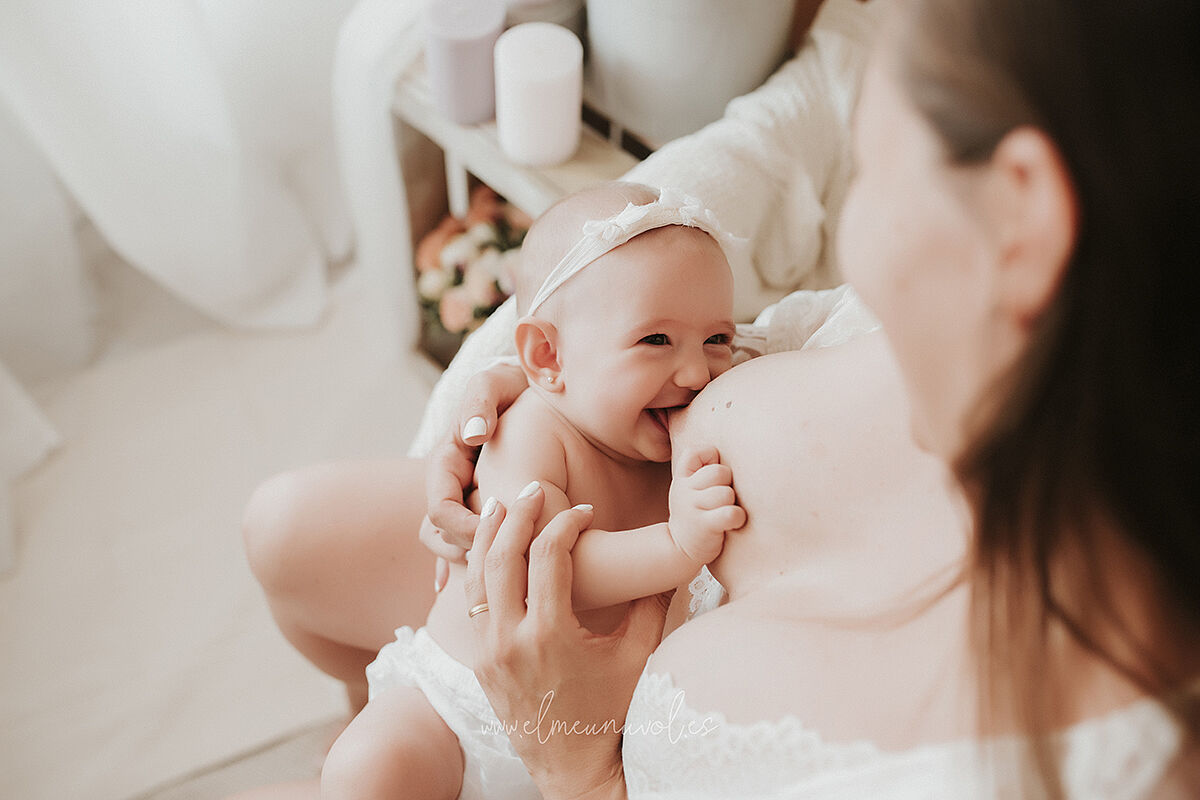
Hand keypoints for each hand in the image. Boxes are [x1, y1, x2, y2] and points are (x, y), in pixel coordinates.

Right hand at [423, 361, 528, 556]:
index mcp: (447, 463)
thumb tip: (474, 432)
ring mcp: (467, 500)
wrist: (537, 389)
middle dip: (471, 551)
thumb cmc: (514, 386)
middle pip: (444, 536)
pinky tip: (494, 585)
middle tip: (510, 559)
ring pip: (455, 546)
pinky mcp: (487, 509)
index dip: (463, 527)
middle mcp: (452, 487)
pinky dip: (478, 565)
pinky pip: (474, 546)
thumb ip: (481, 401)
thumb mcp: (496, 383)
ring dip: (474, 561)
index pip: (441, 509)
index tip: (496, 533)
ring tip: (507, 571)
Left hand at [465, 486, 666, 799]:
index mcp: (550, 635)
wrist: (575, 767)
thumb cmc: (612, 712)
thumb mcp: (636, 656)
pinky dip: (477, 571)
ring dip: (487, 537)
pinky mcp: (479, 662)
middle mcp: (510, 641)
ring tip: (501, 506)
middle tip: (535, 490)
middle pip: (501, 557)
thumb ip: (650, 604)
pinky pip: (470, 605)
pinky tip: (488, 550)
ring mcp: (488, 652)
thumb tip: (671, 561)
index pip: (547, 557)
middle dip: (517, 516)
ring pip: (475, 578)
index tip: (584, 512)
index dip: (566, 525)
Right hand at [667, 447, 746, 563]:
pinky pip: (730, 513)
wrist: (679, 549)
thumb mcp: (689, 489)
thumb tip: (732, 450)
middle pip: (718, 472)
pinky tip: (733, 523)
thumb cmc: (694, 514)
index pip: (694, 452)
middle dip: (727, 483)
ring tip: (726, 511)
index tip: (713, 474)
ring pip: (726, 493)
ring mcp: (694, 508)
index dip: (710, 456)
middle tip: (723, 498)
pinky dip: (737, 517)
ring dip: (732, 503)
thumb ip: (702, 471)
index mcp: (682, 478)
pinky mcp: (705, 526)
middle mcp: (685, 491)